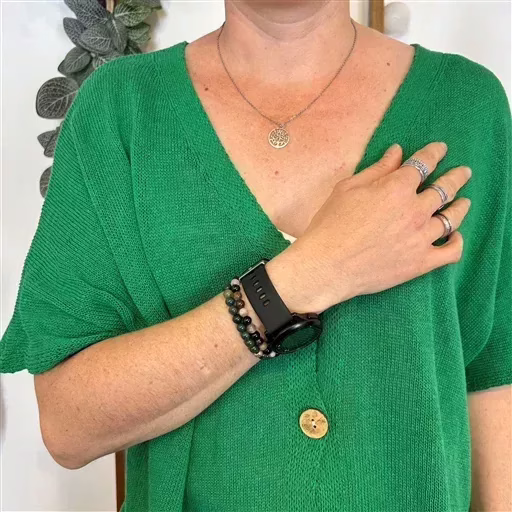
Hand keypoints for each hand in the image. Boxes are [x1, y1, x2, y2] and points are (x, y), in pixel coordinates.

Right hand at [278, 141, 471, 313]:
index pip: (424, 163)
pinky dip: (457, 242)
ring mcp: (421, 238)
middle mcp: (415, 210)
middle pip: (445, 188)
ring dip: (461, 206)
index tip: (441, 149)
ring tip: (464, 202)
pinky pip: (451, 252)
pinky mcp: (421, 263)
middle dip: (457, 176)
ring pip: (452, 218)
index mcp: (396, 188)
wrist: (326, 265)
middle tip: (463, 172)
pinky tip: (455, 237)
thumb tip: (397, 152)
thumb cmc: (330, 225)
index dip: (434, 153)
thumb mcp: (348, 189)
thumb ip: (377, 170)